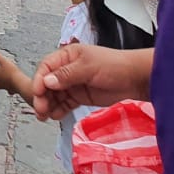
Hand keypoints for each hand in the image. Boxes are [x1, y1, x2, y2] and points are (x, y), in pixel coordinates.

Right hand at [31, 45, 153, 120]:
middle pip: (48, 83)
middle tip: (40, 109)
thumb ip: (67, 74)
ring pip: (55, 95)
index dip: (39, 79)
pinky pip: (65, 103)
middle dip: (42, 96)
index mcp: (67, 56)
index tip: (36, 92)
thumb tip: (47, 81)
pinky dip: (59, 110)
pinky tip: (55, 116)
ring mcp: (74, 84)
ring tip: (44, 116)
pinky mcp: (81, 96)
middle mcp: (67, 69)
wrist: (137, 79)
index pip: (46, 67)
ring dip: (48, 105)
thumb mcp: (89, 67)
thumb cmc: (115, 66)